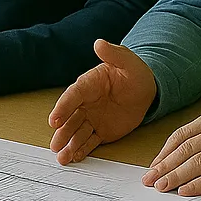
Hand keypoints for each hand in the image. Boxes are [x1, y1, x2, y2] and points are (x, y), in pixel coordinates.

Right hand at [48, 40, 156, 163]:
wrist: (147, 89)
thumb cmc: (135, 72)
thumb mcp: (127, 60)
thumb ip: (113, 53)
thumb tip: (99, 43)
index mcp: (89, 84)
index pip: (72, 96)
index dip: (62, 108)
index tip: (54, 120)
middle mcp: (86, 103)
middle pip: (70, 118)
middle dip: (62, 132)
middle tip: (55, 145)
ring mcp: (93, 118)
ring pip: (77, 132)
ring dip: (69, 144)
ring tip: (62, 157)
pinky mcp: (101, 131)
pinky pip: (90, 141)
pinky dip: (82, 150)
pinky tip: (74, 158)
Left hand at [142, 109, 200, 195]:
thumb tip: (177, 157)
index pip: (182, 135)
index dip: (164, 152)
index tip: (154, 166)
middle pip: (186, 149)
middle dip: (165, 166)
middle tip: (150, 180)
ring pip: (198, 163)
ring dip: (177, 177)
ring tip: (163, 187)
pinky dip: (198, 184)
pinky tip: (186, 191)